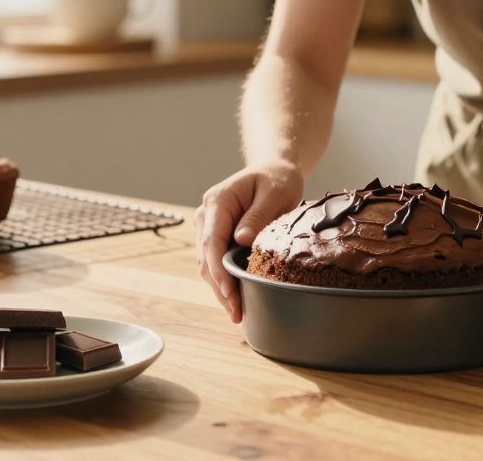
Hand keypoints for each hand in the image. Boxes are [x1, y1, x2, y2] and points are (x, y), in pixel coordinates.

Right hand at [195, 162, 303, 322]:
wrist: (274, 169)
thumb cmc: (276, 178)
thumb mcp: (274, 192)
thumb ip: (258, 215)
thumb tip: (241, 240)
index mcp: (217, 202)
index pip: (211, 241)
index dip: (218, 270)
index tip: (229, 291)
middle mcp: (207, 216)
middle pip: (206, 258)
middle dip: (220, 287)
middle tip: (236, 312)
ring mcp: (210, 227)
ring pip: (208, 264)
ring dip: (220, 289)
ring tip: (236, 313)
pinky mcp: (218, 237)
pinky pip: (217, 262)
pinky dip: (225, 281)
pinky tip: (236, 299)